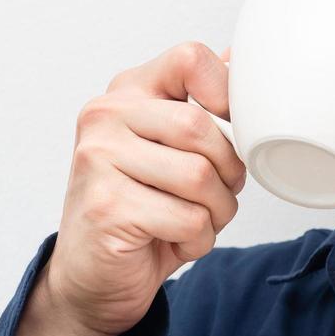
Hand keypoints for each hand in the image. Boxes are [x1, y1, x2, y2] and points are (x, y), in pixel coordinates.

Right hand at [42, 41, 244, 335]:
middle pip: (201, 126)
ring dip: (216, 211)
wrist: (92, 277)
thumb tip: (242, 58)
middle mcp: (104, 116)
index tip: (231, 132)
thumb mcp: (173, 150)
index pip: (190, 59)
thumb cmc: (142, 212)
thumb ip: (200, 105)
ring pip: (199, 175)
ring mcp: (98, 160)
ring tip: (196, 220)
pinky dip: (198, 239)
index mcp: (126, 92)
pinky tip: (176, 241)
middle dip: (228, 171)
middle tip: (218, 194)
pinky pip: (188, 218)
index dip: (227, 95)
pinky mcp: (107, 206)